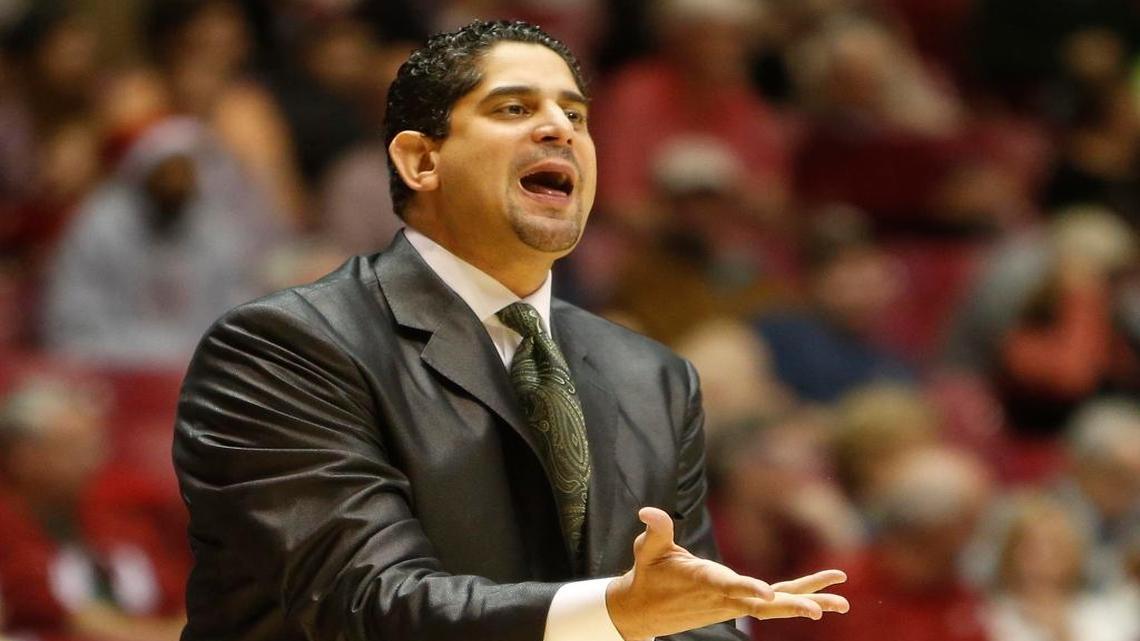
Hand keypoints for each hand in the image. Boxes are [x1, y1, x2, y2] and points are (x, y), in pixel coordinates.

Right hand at [606, 507, 848, 640]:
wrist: (644, 611)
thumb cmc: (648, 575)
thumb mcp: (648, 549)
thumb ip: (656, 529)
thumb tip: (647, 511)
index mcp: (703, 580)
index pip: (729, 586)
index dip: (748, 589)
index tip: (768, 594)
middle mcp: (724, 596)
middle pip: (763, 604)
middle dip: (792, 605)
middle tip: (821, 611)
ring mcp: (734, 604)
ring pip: (775, 605)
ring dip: (808, 603)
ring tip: (842, 604)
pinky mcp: (738, 604)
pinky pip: (773, 602)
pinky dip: (796, 598)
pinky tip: (822, 600)